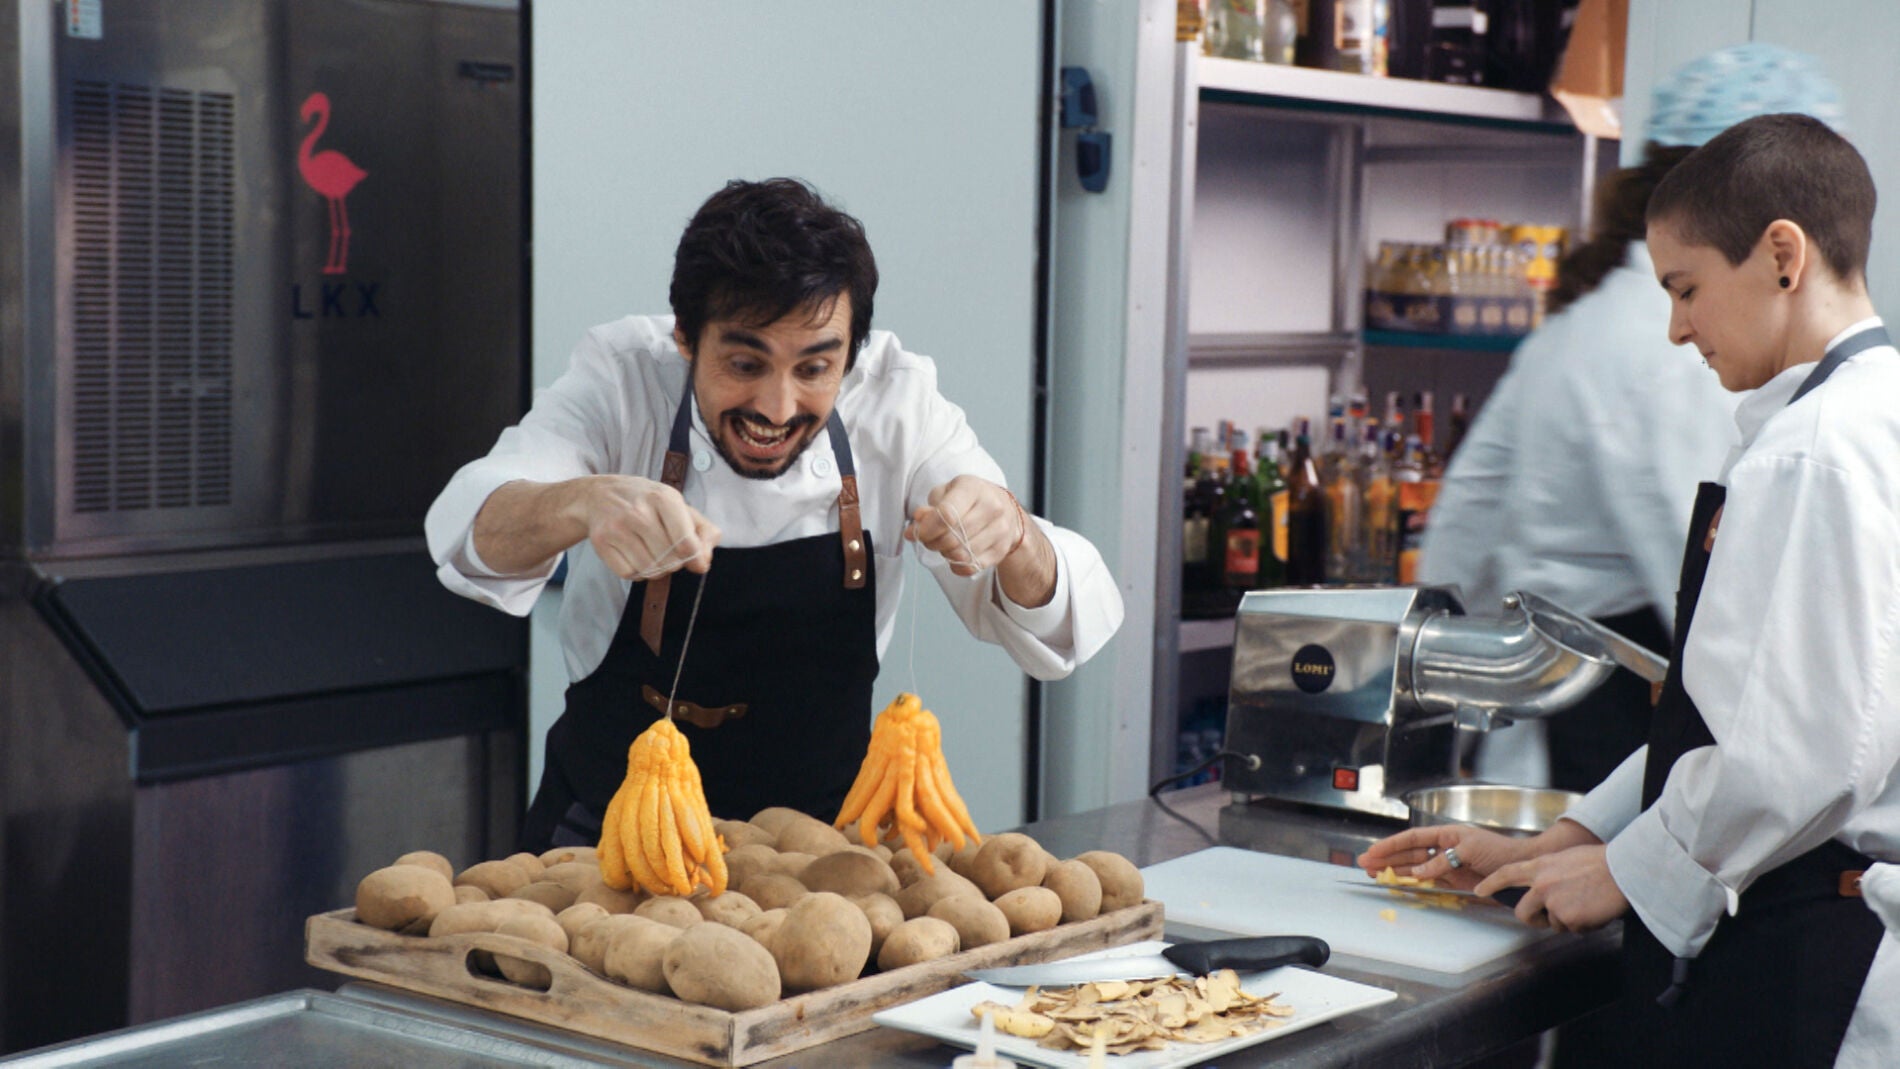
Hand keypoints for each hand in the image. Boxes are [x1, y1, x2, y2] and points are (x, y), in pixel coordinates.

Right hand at [576, 475, 721, 578]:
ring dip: (656, 569)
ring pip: (649, 569)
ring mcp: (617, 527)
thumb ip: (703, 532)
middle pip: (669, 560)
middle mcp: (638, 512)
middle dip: (674, 562)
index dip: (692, 556)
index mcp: (663, 498)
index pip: (686, 543)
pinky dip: (636, 571)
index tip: (691, 555)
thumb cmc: (646, 501)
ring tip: (652, 553)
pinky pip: (628, 573)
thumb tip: (702, 564)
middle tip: (668, 551)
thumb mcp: (679, 506)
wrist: (599, 494)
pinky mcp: (601, 542)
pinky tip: (635, 556)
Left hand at [905, 475, 1026, 576]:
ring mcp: (1000, 529)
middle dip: (934, 543)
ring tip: (944, 545)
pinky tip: (955, 557)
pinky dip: (958, 566)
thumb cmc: (968, 499)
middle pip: (953, 537)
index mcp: (973, 488)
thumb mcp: (945, 494)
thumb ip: (928, 511)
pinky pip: (973, 566)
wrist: (1004, 507)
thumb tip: (912, 531)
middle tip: (930, 540)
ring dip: (946, 554)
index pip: (947, 514)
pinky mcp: (1002, 548)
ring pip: (963, 554)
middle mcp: (992, 506)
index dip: (928, 529)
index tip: (919, 533)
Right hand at [1355, 825, 1532, 891]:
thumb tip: (1419, 871)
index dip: (1391, 845)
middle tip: (1365, 864)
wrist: (1520, 866)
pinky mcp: (1452, 879)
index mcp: (1445, 834)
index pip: (1412, 838)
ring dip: (1395, 870)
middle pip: (1408, 852)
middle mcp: (1442, 848)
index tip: (1373, 851)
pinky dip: (1412, 881)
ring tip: (1375, 874)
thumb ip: (1442, 861)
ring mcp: (1446, 864)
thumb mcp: (1469, 850)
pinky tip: (1399, 882)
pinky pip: (1427, 879)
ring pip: (1414, 866)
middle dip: (1386, 858)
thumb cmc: (1498, 851)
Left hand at [1477, 844, 1627, 932]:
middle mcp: (1541, 884)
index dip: (1491, 883)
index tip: (1479, 890)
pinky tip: (1596, 910)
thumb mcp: (1567, 859)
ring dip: (1569, 920)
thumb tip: (1551, 888)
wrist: (1622, 870)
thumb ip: (1552, 872)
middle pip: (1522, 912)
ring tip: (1587, 904)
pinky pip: (1574, 930)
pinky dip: (1585, 925)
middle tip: (1547, 919)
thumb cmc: (1602, 862)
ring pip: (1554, 924)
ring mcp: (1553, 903)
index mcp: (1541, 866)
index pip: (1507, 873)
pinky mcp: (1568, 919)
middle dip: (1533, 920)